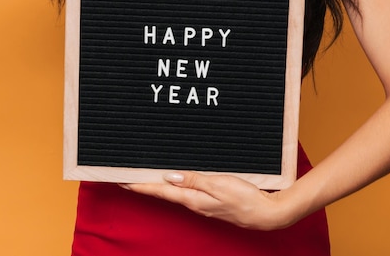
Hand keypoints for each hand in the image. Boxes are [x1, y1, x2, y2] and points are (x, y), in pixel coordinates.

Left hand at [121, 172, 296, 229]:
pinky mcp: (211, 201)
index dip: (140, 184)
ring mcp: (202, 204)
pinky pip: (187, 191)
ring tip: (143, 176)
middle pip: (163, 191)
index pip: (160, 190)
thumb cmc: (246, 199)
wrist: (268, 213)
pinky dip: (175, 184)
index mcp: (193, 199)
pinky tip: (174, 180)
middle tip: (126, 176)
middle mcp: (194, 203)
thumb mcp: (219, 185)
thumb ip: (194, 180)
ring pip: (173, 191)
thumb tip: (169, 176)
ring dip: (157, 184)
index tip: (122, 179)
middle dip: (144, 183)